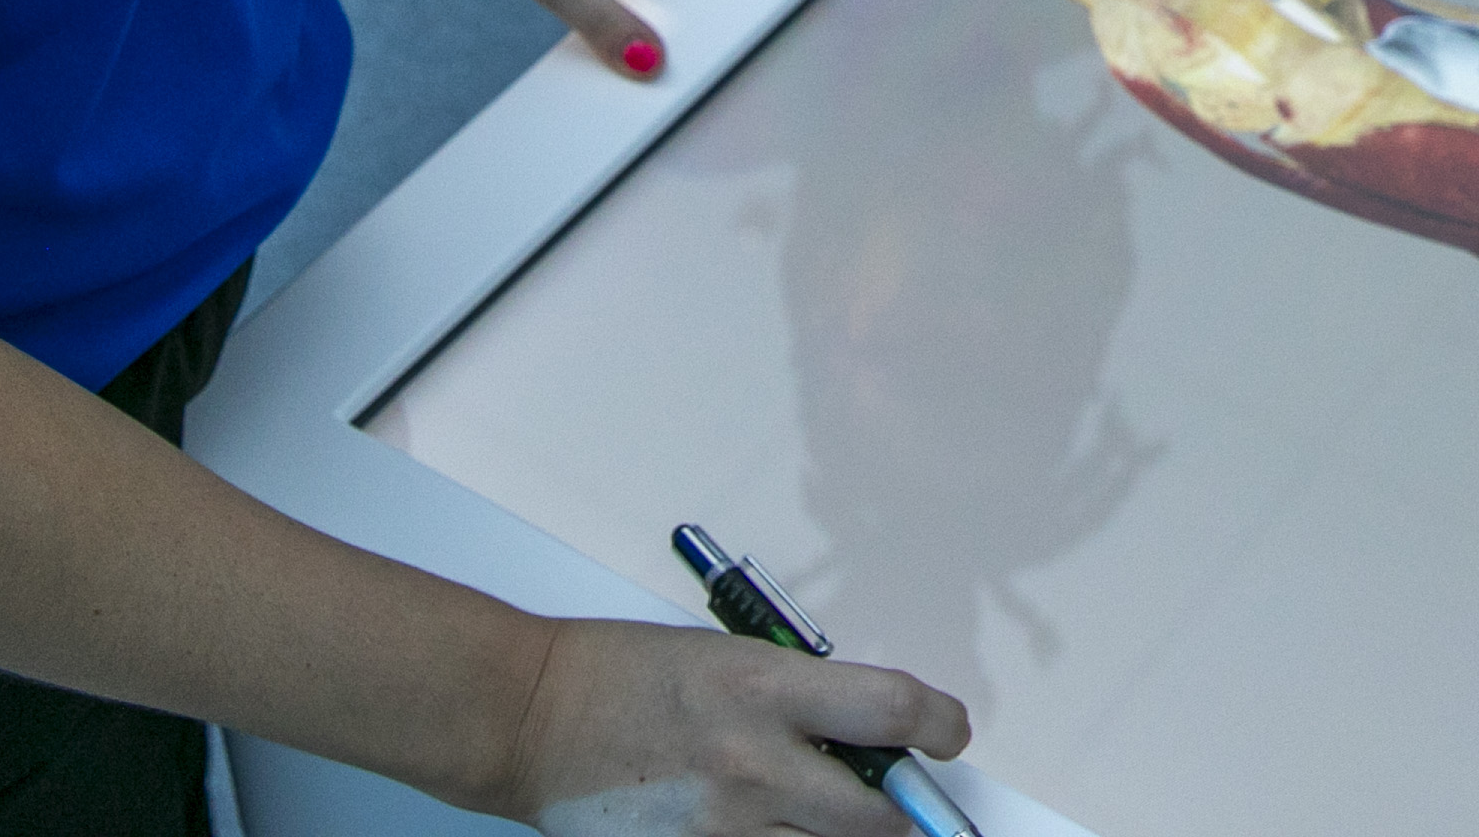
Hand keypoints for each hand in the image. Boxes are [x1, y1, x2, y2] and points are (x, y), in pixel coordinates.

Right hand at [488, 619, 969, 836]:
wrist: (529, 717)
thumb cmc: (623, 673)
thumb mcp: (727, 658)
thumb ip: (799, 699)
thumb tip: (865, 738)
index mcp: (766, 688)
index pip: (892, 710)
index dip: (940, 725)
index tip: (948, 733)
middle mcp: (755, 763)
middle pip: (881, 817)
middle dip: (906, 817)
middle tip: (903, 808)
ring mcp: (724, 826)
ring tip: (828, 818)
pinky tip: (772, 833)